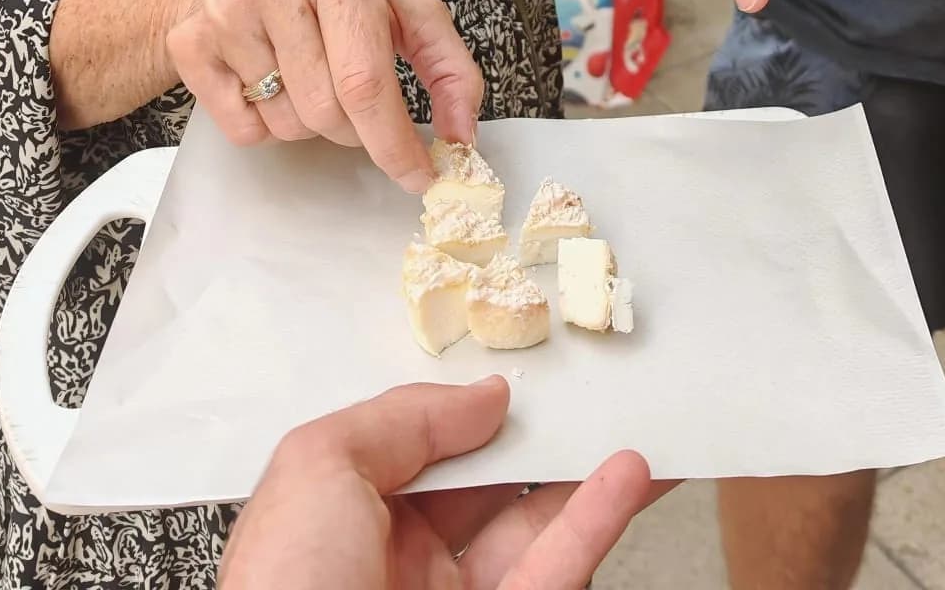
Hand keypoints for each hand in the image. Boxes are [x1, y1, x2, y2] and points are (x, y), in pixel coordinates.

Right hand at [167, 0, 483, 192]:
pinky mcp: (191, 42)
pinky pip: (242, 130)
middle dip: (351, 129)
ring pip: (286, 126)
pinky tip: (266, 80)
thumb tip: (462, 136)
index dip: (394, 142)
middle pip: (327, 113)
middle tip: (351, 100)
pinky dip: (263, 125)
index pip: (367, 83)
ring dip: (307, 124)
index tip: (419, 178)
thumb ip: (447, 67)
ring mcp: (228, 10)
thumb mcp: (401, 9)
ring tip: (304, 75)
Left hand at [218, 378, 653, 589]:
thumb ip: (402, 419)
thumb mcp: (317, 471)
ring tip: (628, 421)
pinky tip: (627, 477)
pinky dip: (598, 520)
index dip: (466, 412)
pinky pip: (558, 568)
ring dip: (585, 475)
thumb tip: (481, 400)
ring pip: (534, 527)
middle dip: (535, 438)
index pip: (419, 450)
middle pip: (487, 486)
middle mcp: (402, 566)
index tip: (516, 376)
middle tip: (586, 392)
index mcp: (344, 523)